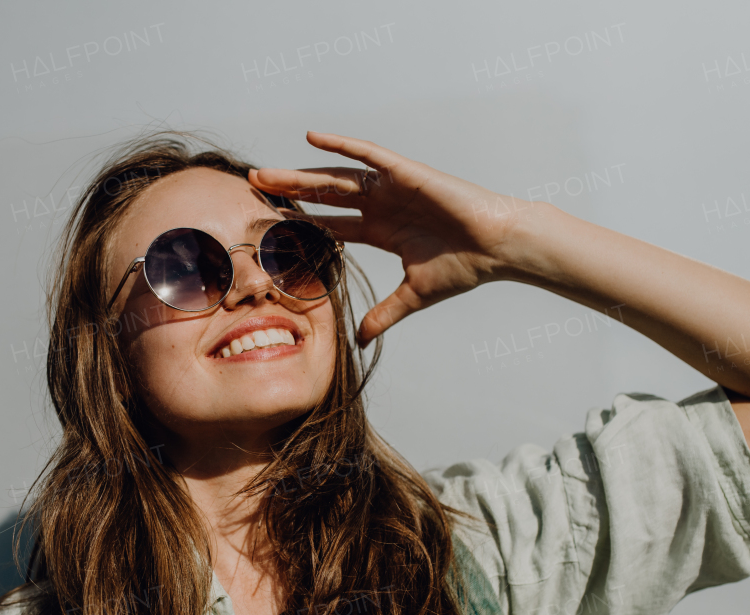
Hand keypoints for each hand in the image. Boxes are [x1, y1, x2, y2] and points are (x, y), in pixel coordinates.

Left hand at [248, 130, 543, 346]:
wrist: (497, 247)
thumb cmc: (464, 267)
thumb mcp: (413, 296)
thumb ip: (383, 314)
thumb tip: (358, 340)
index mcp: (381, 231)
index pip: (331, 227)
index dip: (301, 227)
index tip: (269, 228)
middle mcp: (381, 206)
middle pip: (323, 198)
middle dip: (288, 194)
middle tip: (252, 191)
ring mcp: (391, 188)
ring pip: (335, 178)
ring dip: (300, 174)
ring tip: (265, 173)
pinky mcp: (405, 174)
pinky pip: (367, 155)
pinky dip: (341, 146)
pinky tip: (312, 138)